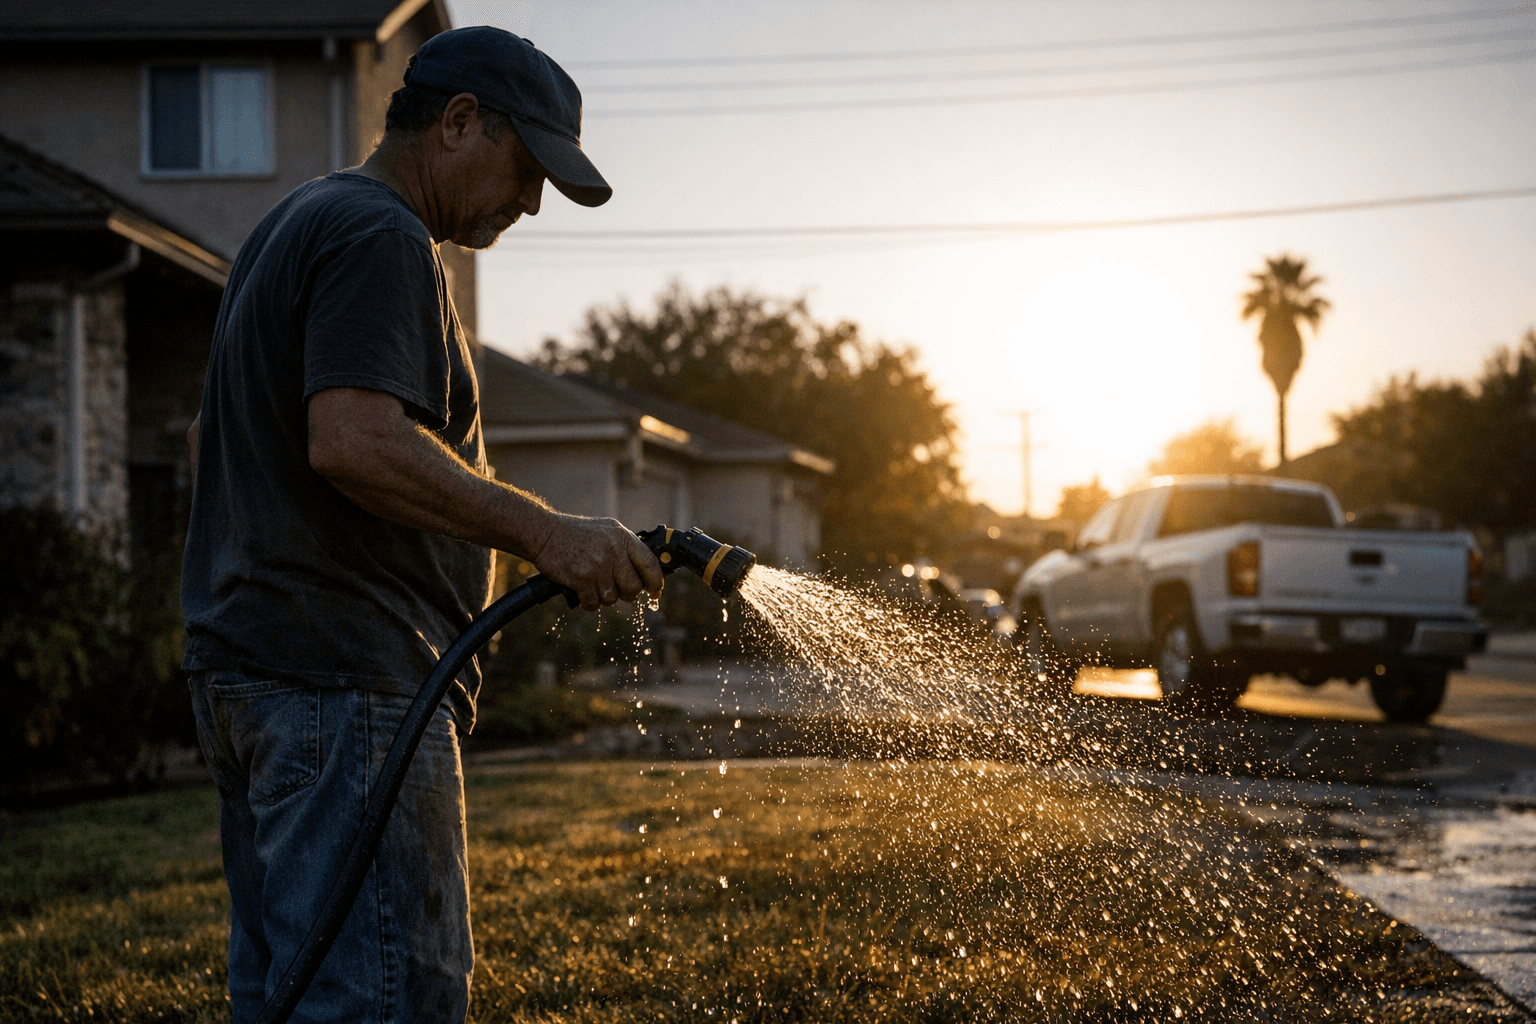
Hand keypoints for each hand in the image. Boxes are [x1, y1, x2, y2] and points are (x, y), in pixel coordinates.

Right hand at [533, 515, 664, 610]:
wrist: (544, 533)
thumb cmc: (576, 534)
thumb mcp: (607, 530)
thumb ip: (625, 547)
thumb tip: (647, 571)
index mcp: (623, 537)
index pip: (650, 564)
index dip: (655, 581)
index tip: (655, 591)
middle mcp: (613, 550)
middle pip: (633, 587)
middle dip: (628, 594)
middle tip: (619, 591)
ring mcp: (597, 565)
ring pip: (612, 598)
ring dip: (604, 597)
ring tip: (594, 585)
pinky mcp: (581, 578)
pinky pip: (593, 603)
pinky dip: (589, 602)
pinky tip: (582, 591)